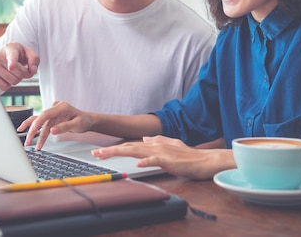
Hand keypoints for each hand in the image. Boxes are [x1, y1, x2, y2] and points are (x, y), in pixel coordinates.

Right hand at [0, 42, 39, 93]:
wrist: (1, 54)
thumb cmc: (16, 54)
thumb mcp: (28, 52)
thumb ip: (34, 59)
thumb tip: (33, 70)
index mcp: (10, 48)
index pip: (12, 56)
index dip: (12, 62)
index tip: (11, 67)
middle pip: (19, 74)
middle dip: (25, 74)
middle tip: (21, 68)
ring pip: (13, 82)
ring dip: (17, 79)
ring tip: (12, 71)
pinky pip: (5, 87)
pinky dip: (8, 84)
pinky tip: (5, 76)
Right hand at [18, 101, 91, 148]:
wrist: (86, 120)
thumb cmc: (83, 121)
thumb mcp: (77, 125)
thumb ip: (64, 127)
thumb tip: (52, 131)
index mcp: (62, 107)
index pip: (46, 114)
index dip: (38, 122)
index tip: (32, 131)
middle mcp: (55, 108)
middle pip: (41, 119)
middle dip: (33, 131)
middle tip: (28, 142)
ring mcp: (52, 113)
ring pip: (39, 122)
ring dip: (32, 131)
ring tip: (27, 142)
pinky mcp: (51, 118)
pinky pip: (41, 123)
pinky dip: (34, 128)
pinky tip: (24, 130)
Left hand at [92, 135, 235, 179]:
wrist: (205, 160)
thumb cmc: (188, 156)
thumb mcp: (171, 145)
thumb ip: (157, 140)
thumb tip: (144, 137)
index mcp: (154, 144)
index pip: (130, 145)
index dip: (114, 148)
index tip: (100, 152)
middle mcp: (155, 146)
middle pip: (128, 147)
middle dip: (110, 150)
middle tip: (95, 154)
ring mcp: (161, 152)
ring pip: (136, 151)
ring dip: (120, 152)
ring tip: (106, 155)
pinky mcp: (169, 160)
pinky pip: (155, 160)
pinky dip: (146, 161)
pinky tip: (137, 163)